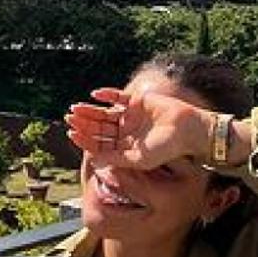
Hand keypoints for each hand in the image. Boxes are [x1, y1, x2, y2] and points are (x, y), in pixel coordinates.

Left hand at [65, 87, 214, 169]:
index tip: (72, 134)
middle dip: (84, 124)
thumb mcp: (139, 159)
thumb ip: (116, 159)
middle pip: (99, 128)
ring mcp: (130, 117)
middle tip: (69, 118)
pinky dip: (107, 95)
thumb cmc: (166, 148)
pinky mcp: (137, 102)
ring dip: (90, 110)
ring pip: (105, 113)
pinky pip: (118, 98)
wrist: (187, 129)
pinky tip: (95, 95)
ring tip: (75, 107)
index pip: (100, 144)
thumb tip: (93, 162)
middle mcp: (125, 133)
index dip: (85, 139)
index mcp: (124, 148)